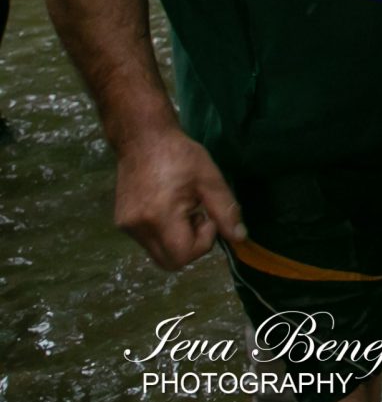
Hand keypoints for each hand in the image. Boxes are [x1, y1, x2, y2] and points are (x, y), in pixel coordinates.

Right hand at [115, 127, 243, 270]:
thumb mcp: (210, 179)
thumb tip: (239, 238)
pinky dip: (164, 233)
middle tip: (197, 215)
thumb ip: (225, 211)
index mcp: (159, 217)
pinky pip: (148, 242)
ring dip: (177, 239)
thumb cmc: (180, 155)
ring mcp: (126, 227)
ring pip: (159, 253)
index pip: (183, 255)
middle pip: (170, 262)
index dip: (203, 241)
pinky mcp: (121, 223)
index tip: (207, 215)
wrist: (143, 139)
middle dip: (191, 246)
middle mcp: (138, 228)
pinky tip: (169, 207)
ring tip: (183, 208)